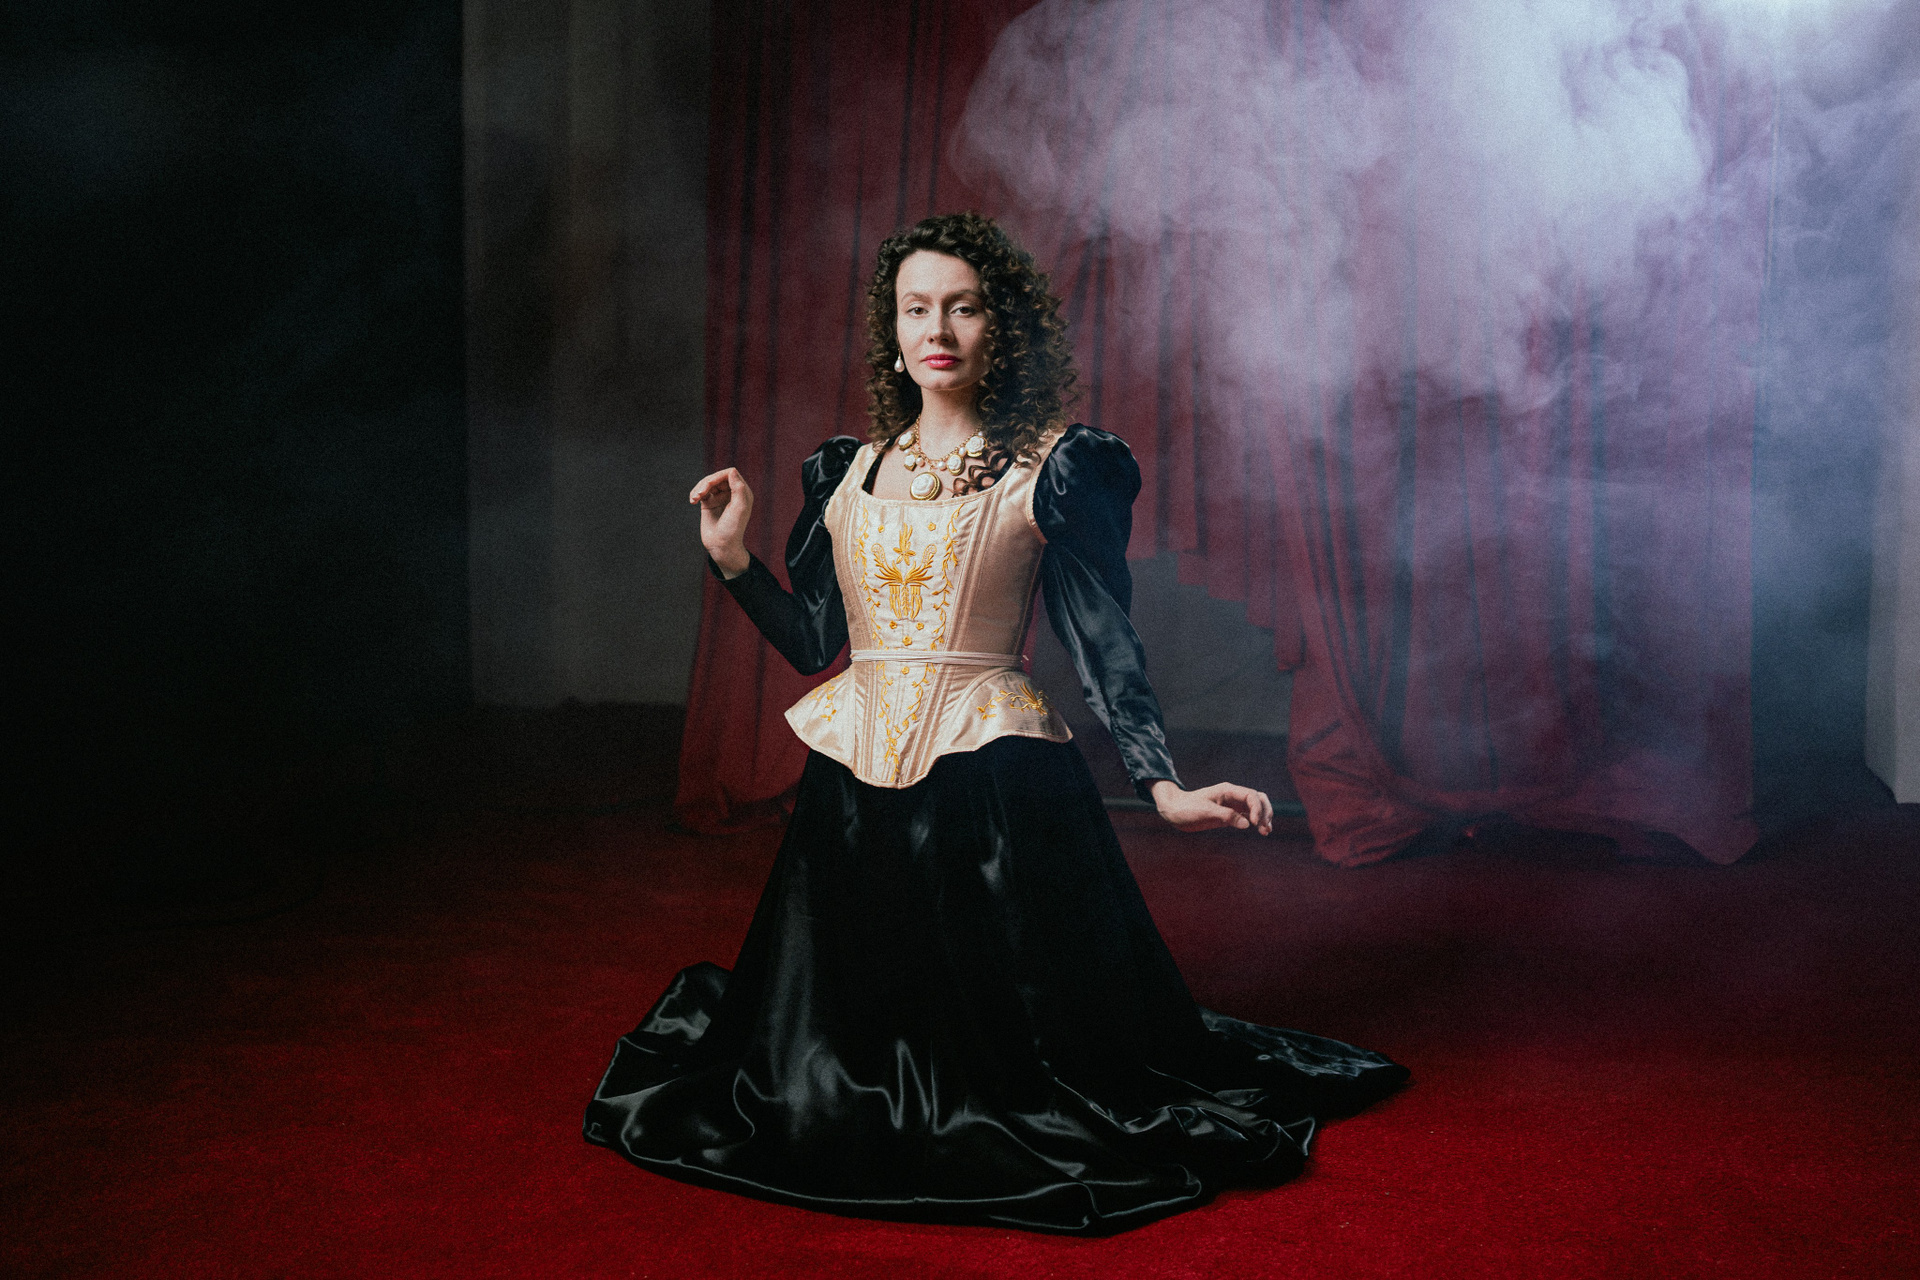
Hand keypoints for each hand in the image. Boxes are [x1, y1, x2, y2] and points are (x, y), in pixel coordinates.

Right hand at [690, 467, 753, 576]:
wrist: (721, 546)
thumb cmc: (733, 529)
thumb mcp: (739, 508)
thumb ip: (738, 489)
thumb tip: (732, 471)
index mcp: (742, 492)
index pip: (730, 473)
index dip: (718, 476)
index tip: (709, 485)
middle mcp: (732, 493)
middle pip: (717, 477)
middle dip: (706, 482)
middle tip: (700, 494)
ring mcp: (720, 497)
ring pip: (707, 483)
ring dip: (699, 488)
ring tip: (695, 498)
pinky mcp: (709, 503)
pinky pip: (701, 491)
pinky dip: (695, 493)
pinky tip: (693, 501)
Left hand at [1149, 780, 1273, 835]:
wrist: (1174, 811)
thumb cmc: (1187, 809)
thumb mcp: (1205, 812)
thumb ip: (1226, 816)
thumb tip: (1246, 824)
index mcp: (1227, 790)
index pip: (1251, 795)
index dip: (1257, 809)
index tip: (1254, 824)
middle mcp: (1233, 795)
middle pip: (1258, 798)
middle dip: (1265, 811)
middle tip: (1265, 828)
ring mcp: (1232, 804)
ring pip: (1255, 807)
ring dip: (1263, 817)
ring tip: (1266, 831)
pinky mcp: (1229, 813)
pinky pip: (1248, 815)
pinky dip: (1256, 822)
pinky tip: (1260, 831)